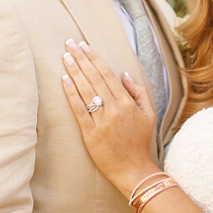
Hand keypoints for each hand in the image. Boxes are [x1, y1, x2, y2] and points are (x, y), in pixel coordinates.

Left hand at [60, 39, 157, 194]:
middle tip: (69, 43)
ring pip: (86, 90)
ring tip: (65, 56)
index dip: (95, 58)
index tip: (84, 45)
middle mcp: (115, 108)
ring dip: (74, 71)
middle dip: (81, 59)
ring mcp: (102, 120)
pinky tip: (64, 80)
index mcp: (128, 103)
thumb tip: (124, 74)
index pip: (108, 74)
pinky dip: (71, 93)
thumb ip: (139, 93)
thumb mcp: (149, 115)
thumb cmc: (140, 142)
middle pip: (95, 78)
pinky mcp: (90, 132)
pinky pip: (79, 109)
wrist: (133, 169)